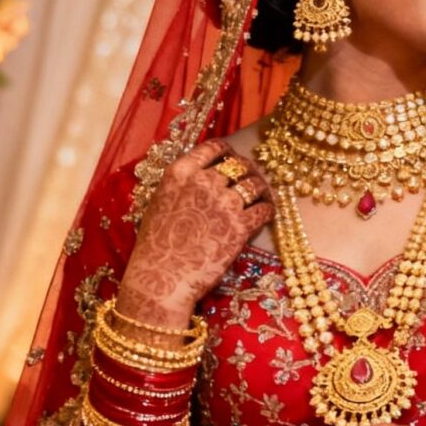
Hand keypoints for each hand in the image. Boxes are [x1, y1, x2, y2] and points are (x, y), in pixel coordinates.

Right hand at [118, 140, 273, 328]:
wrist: (161, 278)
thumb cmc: (157, 245)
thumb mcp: (162, 202)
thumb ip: (184, 184)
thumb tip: (207, 175)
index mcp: (180, 172)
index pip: (214, 147)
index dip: (229, 152)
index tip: (235, 159)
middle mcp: (204, 182)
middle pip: (239, 165)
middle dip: (248, 171)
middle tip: (253, 180)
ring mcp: (224, 203)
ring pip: (255, 184)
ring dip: (262, 189)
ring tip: (263, 196)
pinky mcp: (240, 226)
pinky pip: (264, 209)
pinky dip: (268, 210)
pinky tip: (266, 214)